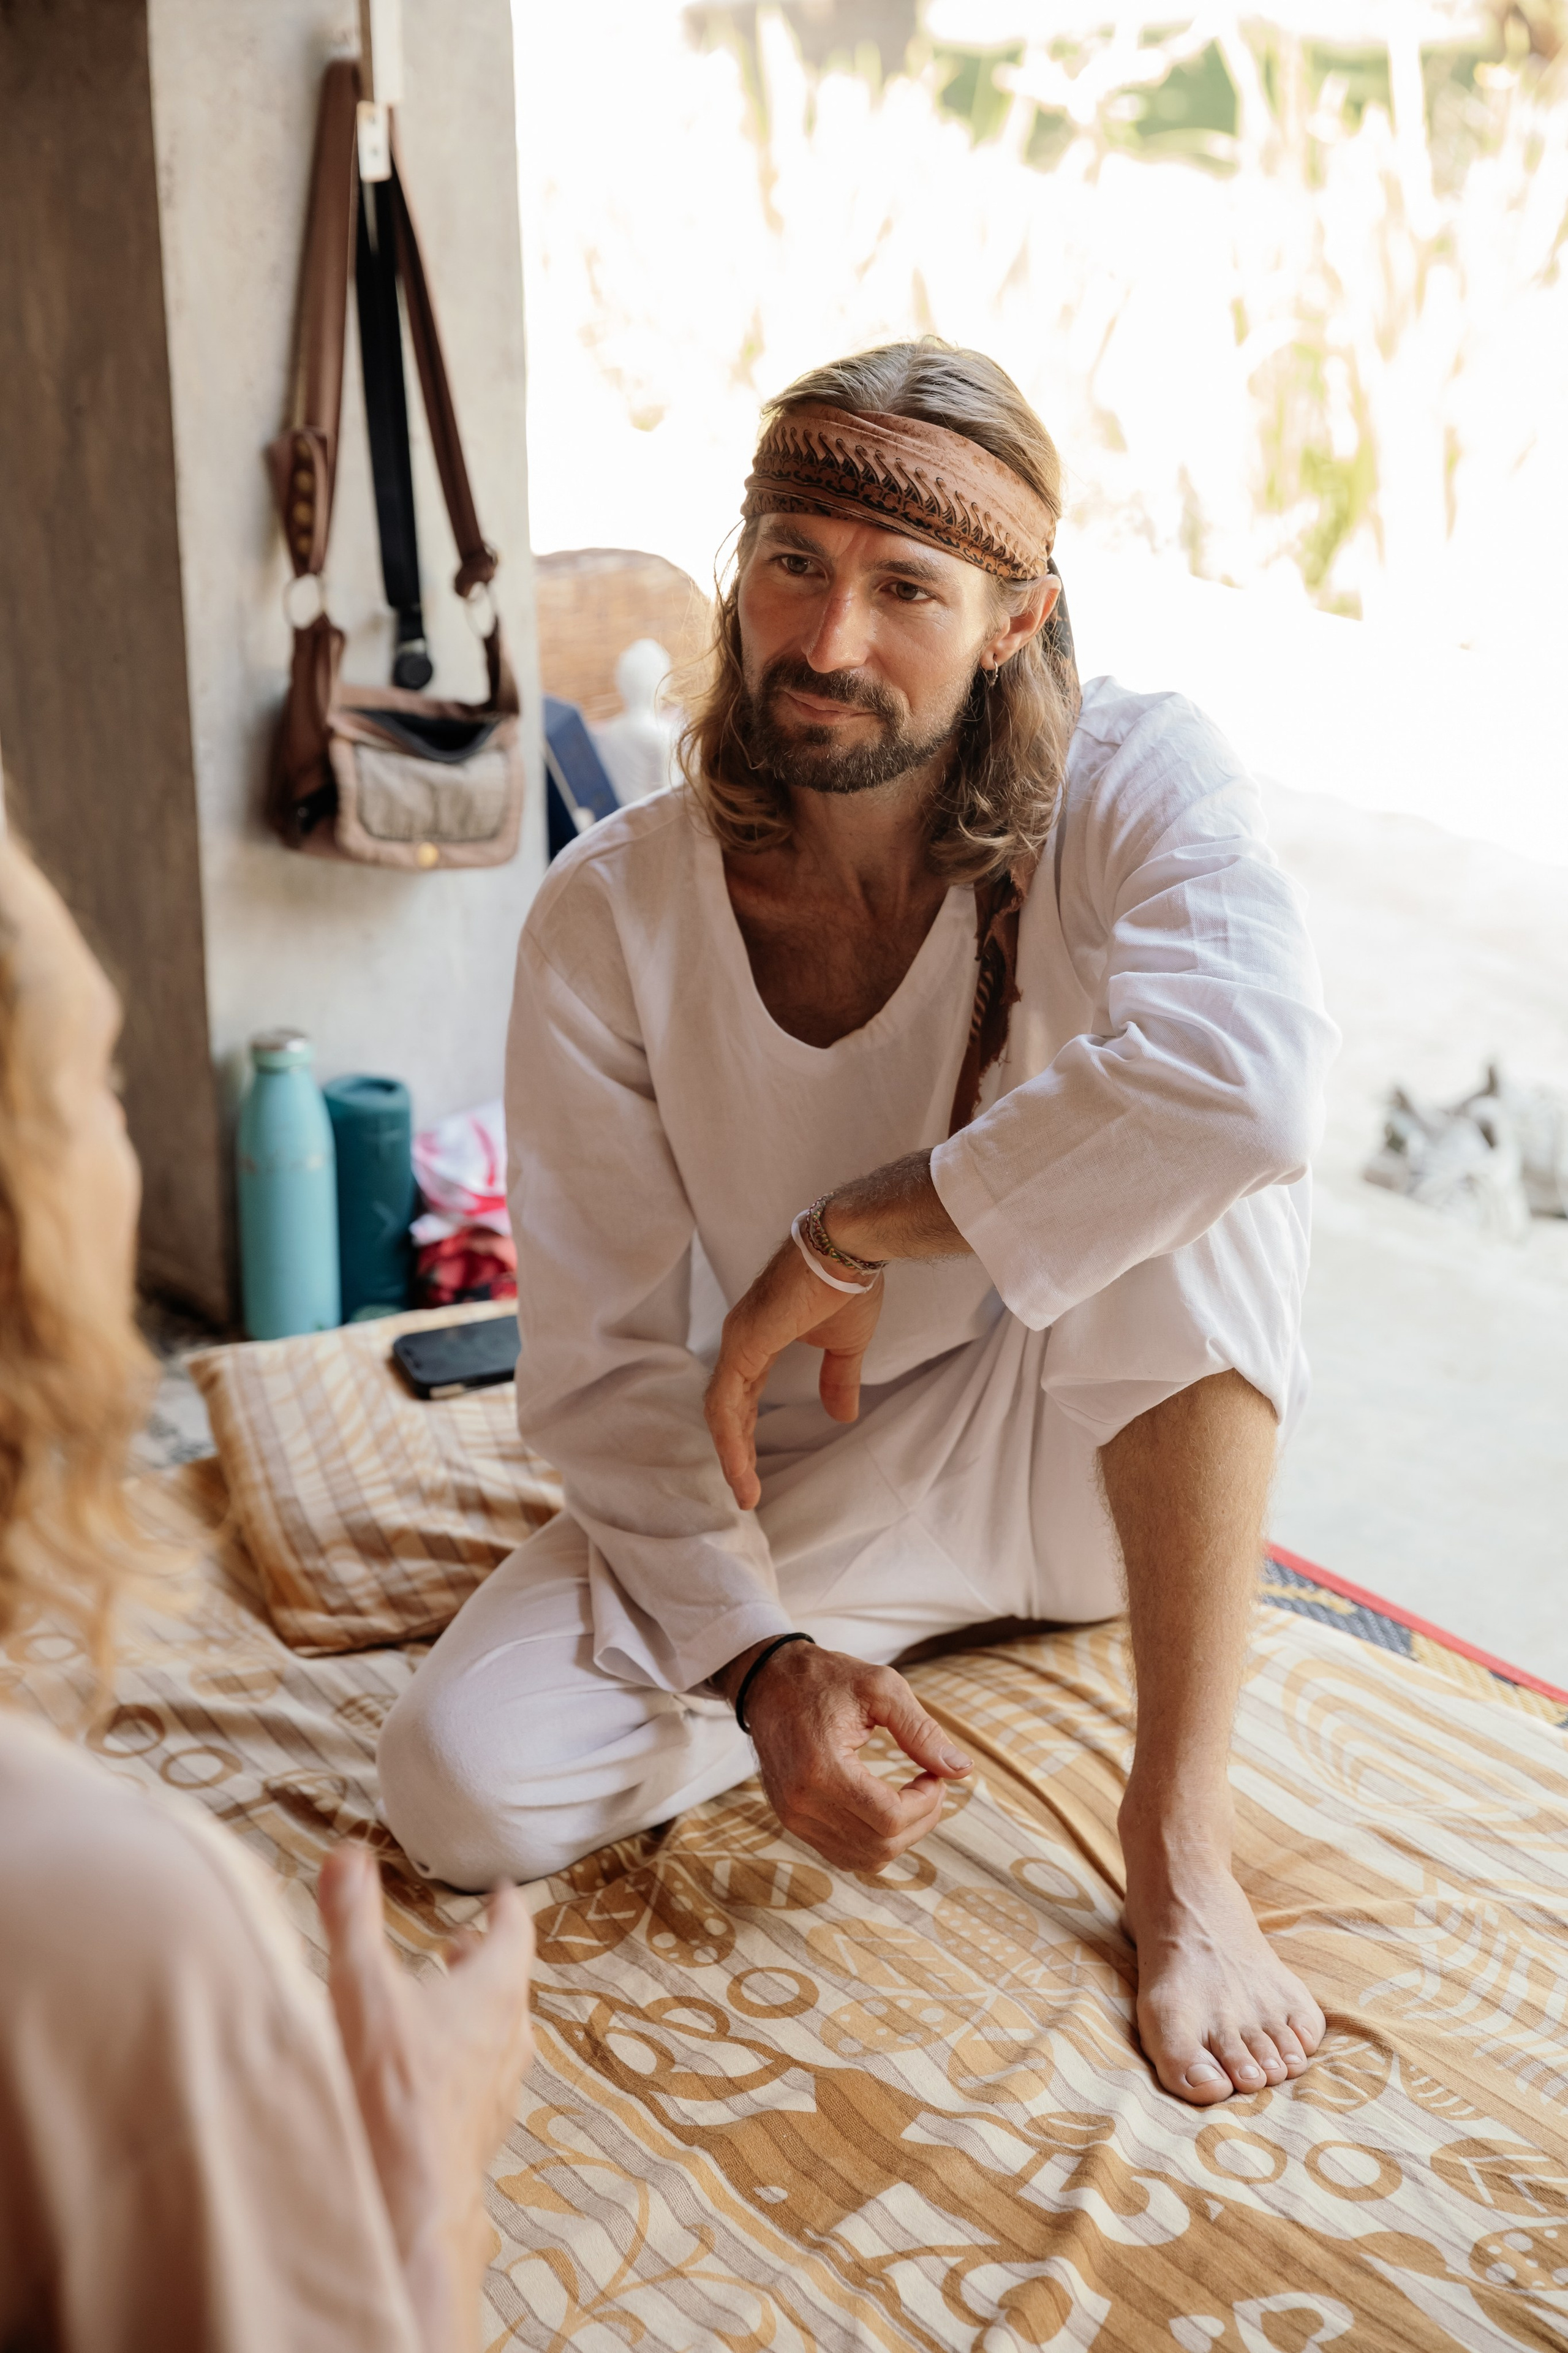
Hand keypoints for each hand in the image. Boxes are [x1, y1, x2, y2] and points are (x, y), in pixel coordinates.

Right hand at [319, 1843, 534, 2352]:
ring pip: (497, 2034)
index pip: (514, 1931)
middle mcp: (510, 2036)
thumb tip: (346, 1855)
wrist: (408, 2198)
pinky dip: (461, 2059)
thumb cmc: (391, 2090)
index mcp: (495, 1991)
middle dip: (481, 1958)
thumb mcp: (361, 1988)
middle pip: (507, 1982)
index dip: (505, 1908)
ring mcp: (501, 2087)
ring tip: (442, 2004)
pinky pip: (481, 2079)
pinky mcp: (481, 2129)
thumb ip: (351, 1917)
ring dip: (473, 2011)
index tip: (502, 1893)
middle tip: (459, 1946)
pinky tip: (428, 2073)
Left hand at [705, 1236, 884, 1509]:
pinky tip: (738, 1466)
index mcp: (759, 1341)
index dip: (747, 1434)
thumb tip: (843, 1416)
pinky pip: (725, 1401)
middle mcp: (741, 1342)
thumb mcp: (844, 1347)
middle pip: (728, 1409)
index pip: (743, 1397)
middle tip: (746, 1494)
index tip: (754, 1473)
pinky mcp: (742, 1344)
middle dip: (736, 1453)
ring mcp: (738, 1342)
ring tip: (745, 1493)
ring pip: (722, 1411)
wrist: (848, 1250)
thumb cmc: (847, 1285)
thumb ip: (837, 1381)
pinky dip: (729, 1437)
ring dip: (732, 1454)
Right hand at [721, 1638, 970, 1868]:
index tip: (935, 1775)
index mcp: (821, 1769)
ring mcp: (793, 1817)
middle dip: (920, 1820)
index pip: (889, 1818)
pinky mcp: (792, 1820)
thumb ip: (921, 1731)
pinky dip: (874, 1840)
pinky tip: (884, 1806)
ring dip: (899, 1835)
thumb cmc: (825, 1678)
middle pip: (881, 1844)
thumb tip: (962, 1770)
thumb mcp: (880, 1688)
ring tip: (910, 1796)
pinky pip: (843, 1853)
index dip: (926, 1804)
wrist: (768, 1680)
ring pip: (863, 1858)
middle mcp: (802, 1803)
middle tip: (930, 1784)